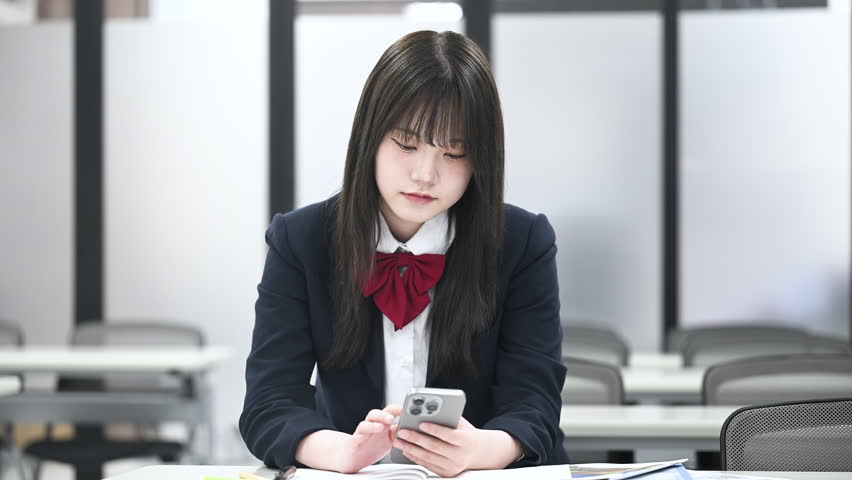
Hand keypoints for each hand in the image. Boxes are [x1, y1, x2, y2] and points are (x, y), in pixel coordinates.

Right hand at [336, 404, 401, 472]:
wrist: (353, 457)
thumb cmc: (371, 446)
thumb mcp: (389, 441)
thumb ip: (398, 433)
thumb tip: (413, 428)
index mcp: (382, 424)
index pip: (389, 412)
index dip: (397, 409)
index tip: (406, 408)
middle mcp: (372, 425)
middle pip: (377, 414)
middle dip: (385, 414)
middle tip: (392, 418)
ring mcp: (363, 432)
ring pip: (366, 422)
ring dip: (374, 424)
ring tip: (381, 427)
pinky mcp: (355, 440)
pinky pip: (358, 434)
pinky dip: (362, 434)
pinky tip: (365, 436)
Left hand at [392, 417, 521, 476]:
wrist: (477, 452)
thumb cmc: (466, 434)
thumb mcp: (462, 423)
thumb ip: (448, 417)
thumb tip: (429, 409)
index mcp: (465, 440)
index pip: (448, 435)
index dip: (434, 429)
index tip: (420, 423)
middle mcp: (460, 455)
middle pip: (434, 447)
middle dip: (416, 438)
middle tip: (403, 431)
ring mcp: (453, 466)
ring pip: (428, 458)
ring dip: (411, 449)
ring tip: (400, 440)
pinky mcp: (446, 473)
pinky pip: (428, 465)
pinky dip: (415, 458)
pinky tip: (407, 450)